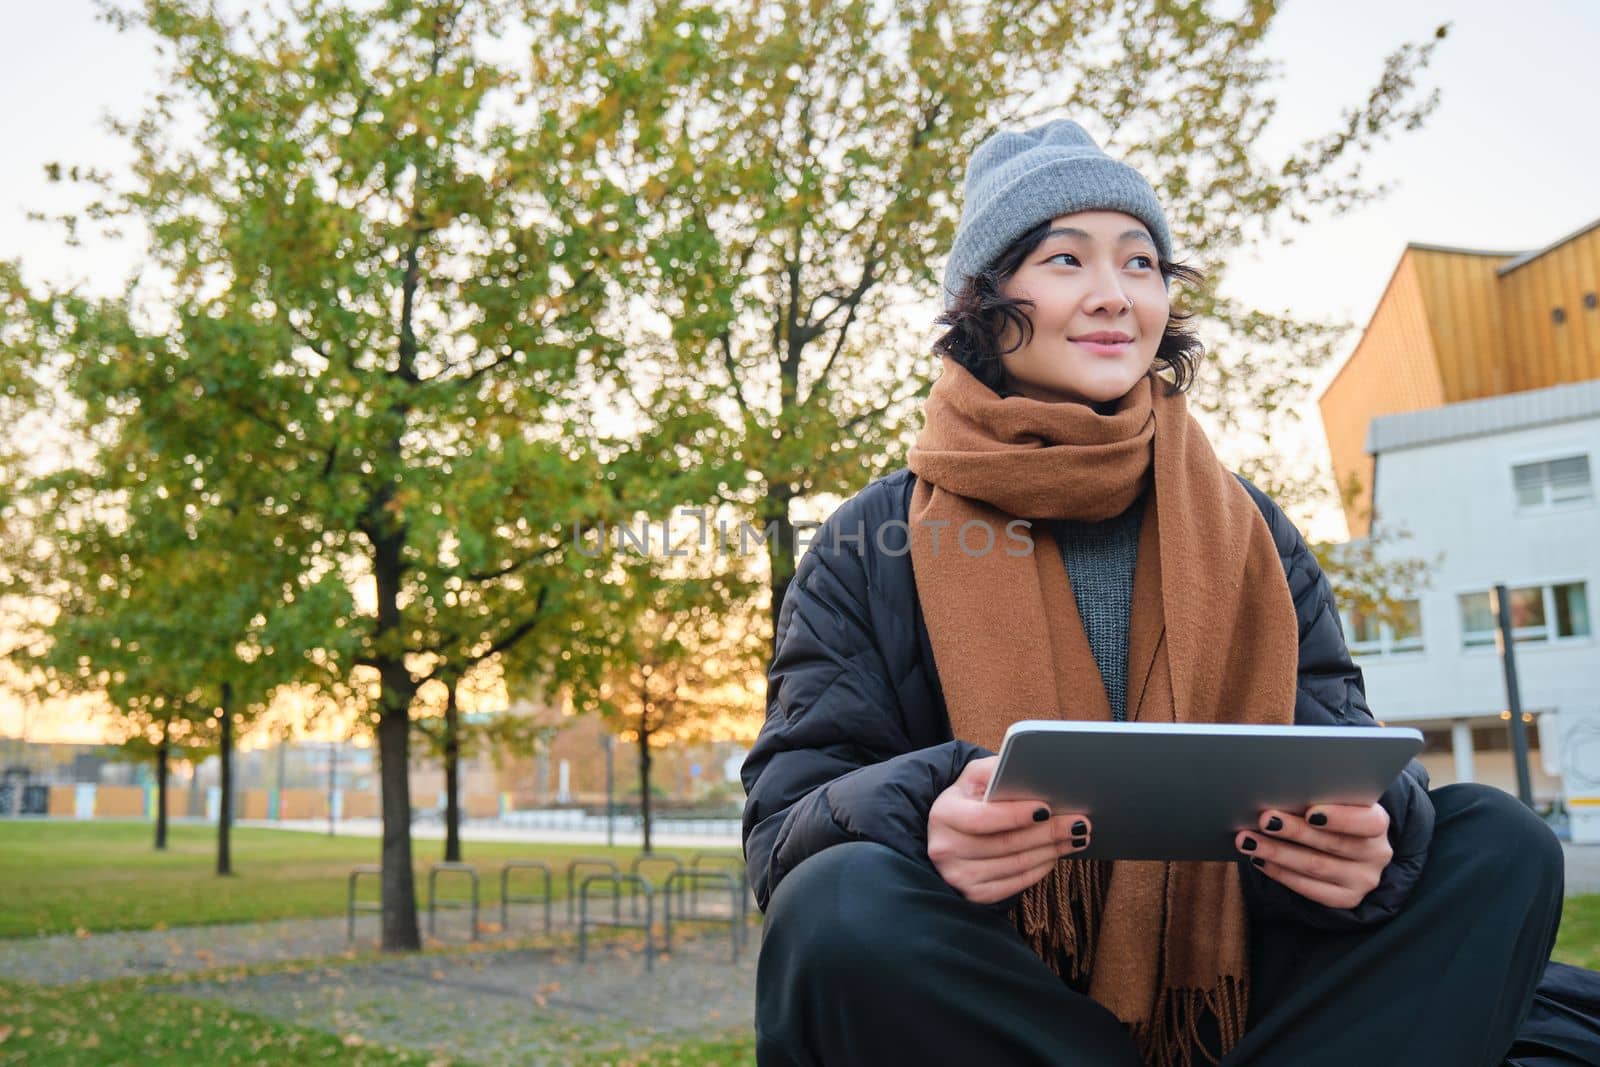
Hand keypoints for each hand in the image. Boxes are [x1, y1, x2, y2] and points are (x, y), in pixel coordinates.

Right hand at [927, 755, 1090, 904]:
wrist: (949, 832)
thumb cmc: (969, 799)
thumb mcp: (975, 776)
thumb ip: (998, 769)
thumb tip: (1033, 771)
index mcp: (944, 814)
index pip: (983, 818)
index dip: (1016, 815)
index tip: (1047, 808)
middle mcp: (946, 848)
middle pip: (1006, 844)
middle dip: (1048, 832)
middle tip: (1080, 822)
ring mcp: (959, 875)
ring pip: (1016, 865)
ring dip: (1052, 851)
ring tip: (1077, 837)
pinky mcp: (974, 894)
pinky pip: (1015, 884)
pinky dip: (1040, 869)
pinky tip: (1055, 854)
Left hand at [1236, 803, 1391, 908]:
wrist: (1348, 847)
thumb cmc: (1332, 814)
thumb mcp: (1334, 802)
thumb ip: (1318, 797)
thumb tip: (1279, 792)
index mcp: (1378, 822)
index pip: (1368, 821)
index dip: (1340, 818)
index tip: (1309, 812)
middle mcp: (1376, 853)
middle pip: (1333, 844)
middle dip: (1294, 831)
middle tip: (1264, 820)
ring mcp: (1363, 880)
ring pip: (1316, 867)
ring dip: (1277, 852)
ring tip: (1248, 840)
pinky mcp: (1347, 898)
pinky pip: (1310, 889)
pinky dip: (1280, 873)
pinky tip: (1259, 860)